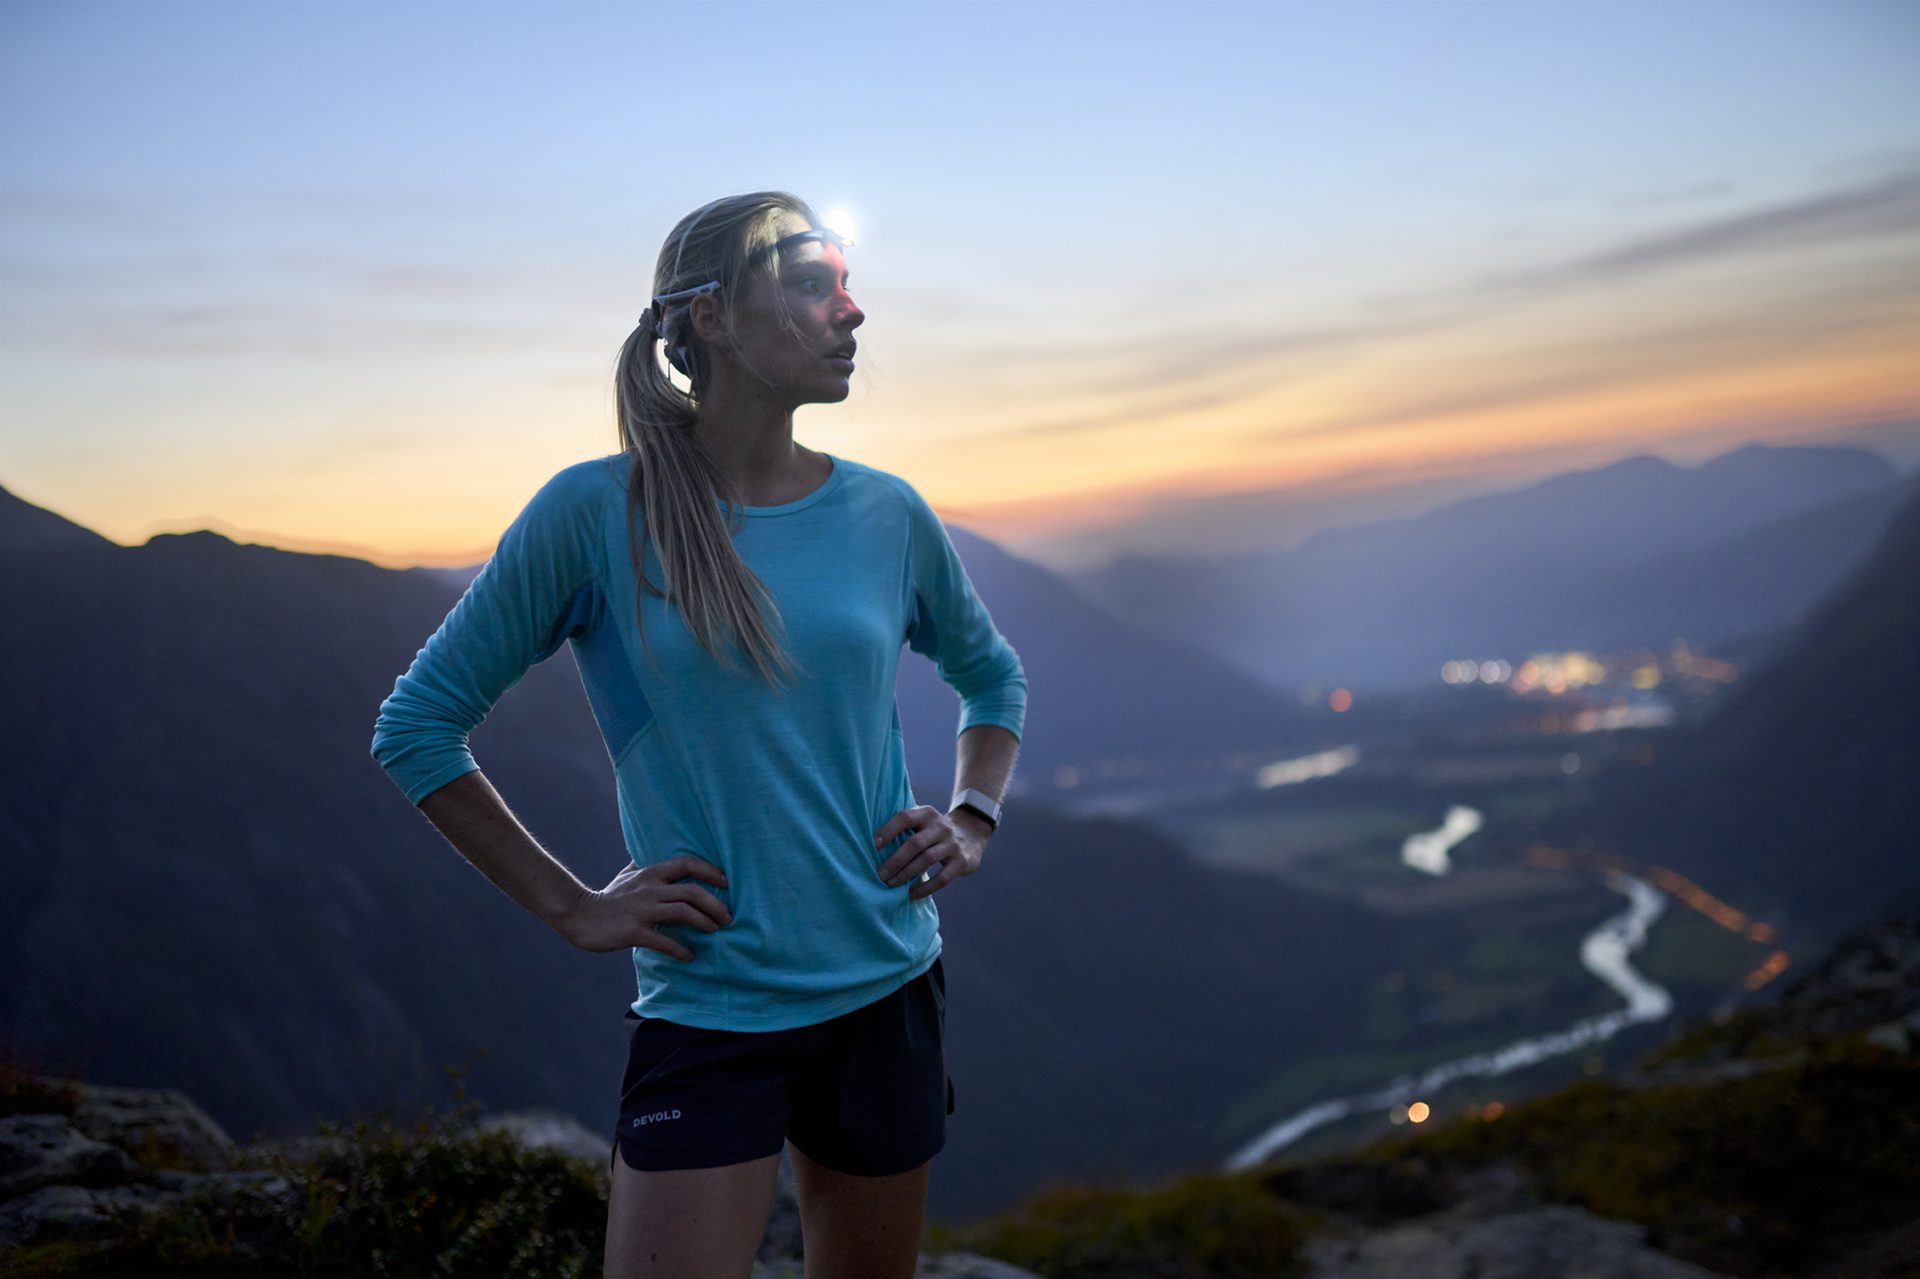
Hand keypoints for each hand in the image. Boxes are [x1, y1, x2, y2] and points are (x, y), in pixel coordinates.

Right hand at [552, 854, 731, 960]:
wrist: (578, 915)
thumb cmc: (608, 897)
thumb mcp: (626, 875)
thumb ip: (643, 865)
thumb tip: (653, 854)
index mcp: (651, 873)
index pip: (687, 863)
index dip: (711, 871)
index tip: (727, 883)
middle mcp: (650, 888)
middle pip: (692, 890)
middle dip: (715, 904)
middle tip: (727, 917)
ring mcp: (642, 910)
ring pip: (683, 912)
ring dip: (704, 923)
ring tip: (714, 931)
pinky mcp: (634, 931)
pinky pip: (664, 940)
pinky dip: (681, 950)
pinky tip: (689, 956)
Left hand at [873, 804, 992, 900]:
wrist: (972, 834)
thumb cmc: (934, 830)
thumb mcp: (923, 820)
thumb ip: (904, 825)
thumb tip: (870, 842)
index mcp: (927, 813)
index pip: (905, 818)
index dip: (888, 830)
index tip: (873, 846)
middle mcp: (941, 827)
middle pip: (914, 844)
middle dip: (895, 860)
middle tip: (880, 874)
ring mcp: (953, 845)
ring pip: (926, 860)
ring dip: (906, 874)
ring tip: (890, 884)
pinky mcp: (961, 863)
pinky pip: (941, 879)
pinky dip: (924, 889)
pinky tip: (910, 895)